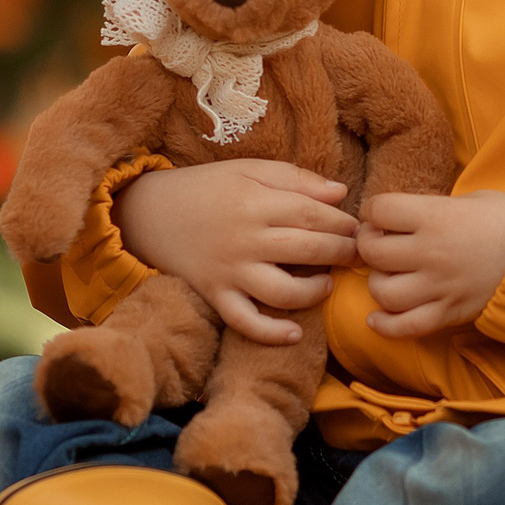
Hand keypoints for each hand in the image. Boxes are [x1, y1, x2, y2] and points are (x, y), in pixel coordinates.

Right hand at [115, 161, 359, 345]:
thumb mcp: (247, 171)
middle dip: (341, 253)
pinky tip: (294, 333)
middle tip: (356, 255)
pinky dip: (270, 333)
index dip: (342, 223)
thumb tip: (340, 192)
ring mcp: (229, 272)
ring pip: (282, 291)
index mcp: (255, 202)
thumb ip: (294, 179)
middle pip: (307, 250)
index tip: (357, 227)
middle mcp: (244, 239)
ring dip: (314, 291)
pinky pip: (244, 322)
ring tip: (326, 283)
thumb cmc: (205, 188)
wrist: (147, 214)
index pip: (313, 214)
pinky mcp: (214, 296)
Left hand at [357, 191, 504, 339]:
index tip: (381, 215)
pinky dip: (385, 326)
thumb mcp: (469, 199)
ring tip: (389, 275)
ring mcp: (439, 286)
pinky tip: (376, 319)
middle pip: (374, 252)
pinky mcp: (449, 312)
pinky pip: (406, 327)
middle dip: (369, 245)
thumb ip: (431, 208)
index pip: (379, 210)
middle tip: (381, 242)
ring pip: (383, 292)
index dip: (373, 211)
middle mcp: (431, 252)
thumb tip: (400, 218)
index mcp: (436, 217)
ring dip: (378, 283)